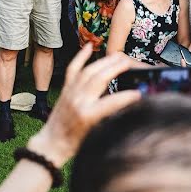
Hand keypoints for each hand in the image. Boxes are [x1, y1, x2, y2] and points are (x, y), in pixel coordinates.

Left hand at [27, 46, 139, 164]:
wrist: (52, 144)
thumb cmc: (74, 144)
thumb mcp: (95, 134)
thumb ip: (109, 119)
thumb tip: (125, 107)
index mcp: (86, 115)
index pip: (112, 102)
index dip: (127, 97)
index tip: (139, 94)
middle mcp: (78, 100)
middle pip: (99, 79)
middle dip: (115, 68)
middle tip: (129, 62)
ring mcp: (70, 93)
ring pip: (88, 71)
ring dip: (104, 62)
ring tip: (117, 56)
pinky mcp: (65, 90)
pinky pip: (73, 70)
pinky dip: (80, 57)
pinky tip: (89, 47)